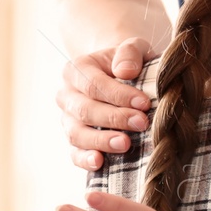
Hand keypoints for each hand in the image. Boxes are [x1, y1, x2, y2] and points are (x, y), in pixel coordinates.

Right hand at [57, 38, 157, 170]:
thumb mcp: (133, 49)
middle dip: (114, 119)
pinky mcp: (74, 140)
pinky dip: (84, 159)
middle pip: (85, 110)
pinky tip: (100, 162)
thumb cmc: (128, 63)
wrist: (119, 76)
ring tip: (126, 144)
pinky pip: (74, 153)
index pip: (94, 85)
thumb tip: (125, 71)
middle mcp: (66, 95)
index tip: (144, 103)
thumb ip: (130, 52)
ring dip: (101, 141)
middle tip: (141, 123)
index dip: (119, 95)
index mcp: (76, 70)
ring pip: (77, 134)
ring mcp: (67, 119)